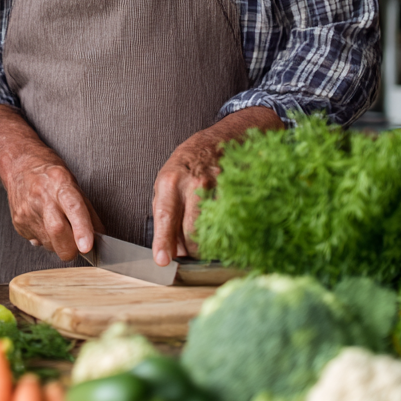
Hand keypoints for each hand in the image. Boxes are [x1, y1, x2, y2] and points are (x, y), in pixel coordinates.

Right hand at [0, 104, 103, 262]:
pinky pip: (38, 242)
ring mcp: (27, 211)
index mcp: (60, 182)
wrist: (18, 165)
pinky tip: (44, 222)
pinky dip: (47, 239)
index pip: (73, 208)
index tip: (87, 246)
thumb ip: (87, 210)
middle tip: (78, 244)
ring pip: (49, 244)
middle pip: (57, 232)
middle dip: (71, 248)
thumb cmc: (49, 174)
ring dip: (59, 243)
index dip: (81, 229)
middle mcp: (41, 196)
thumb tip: (99, 236)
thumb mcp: (73, 183)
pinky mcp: (18, 223)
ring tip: (58, 224)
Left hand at [151, 145, 219, 266]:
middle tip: (191, 249)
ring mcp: (219, 188)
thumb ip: (164, 213)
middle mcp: (194, 184)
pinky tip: (223, 225)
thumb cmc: (189, 163)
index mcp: (170, 181)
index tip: (162, 260)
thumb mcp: (166, 181)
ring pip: (213, 232)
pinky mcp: (238, 193)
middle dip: (191, 249)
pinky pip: (231, 224)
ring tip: (207, 234)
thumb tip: (169, 248)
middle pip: (192, 232)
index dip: (163, 241)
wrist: (221, 140)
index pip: (165, 216)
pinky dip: (226, 232)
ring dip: (209, 243)